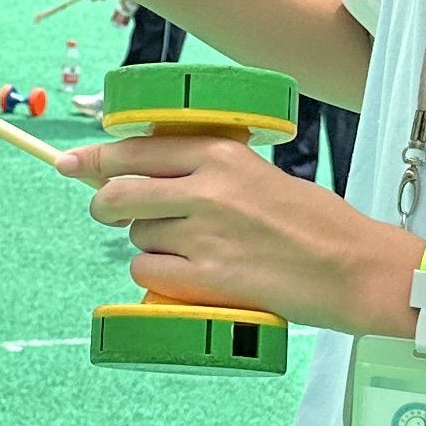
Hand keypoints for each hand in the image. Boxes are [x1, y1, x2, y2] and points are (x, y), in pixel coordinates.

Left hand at [73, 131, 409, 332]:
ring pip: (136, 235)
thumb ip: (209, 175)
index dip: (97, 158)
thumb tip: (147, 179)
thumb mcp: (261, 176)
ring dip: (148, 243)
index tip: (71, 163)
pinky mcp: (208, 276)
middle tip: (108, 212)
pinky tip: (185, 275)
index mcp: (222, 154)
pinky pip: (149, 272)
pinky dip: (157, 276)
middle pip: (120, 192)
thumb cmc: (315, 223)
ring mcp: (206, 234)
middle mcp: (208, 188)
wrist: (355, 267)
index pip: (140, 149)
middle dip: (105, 204)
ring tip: (189, 249)